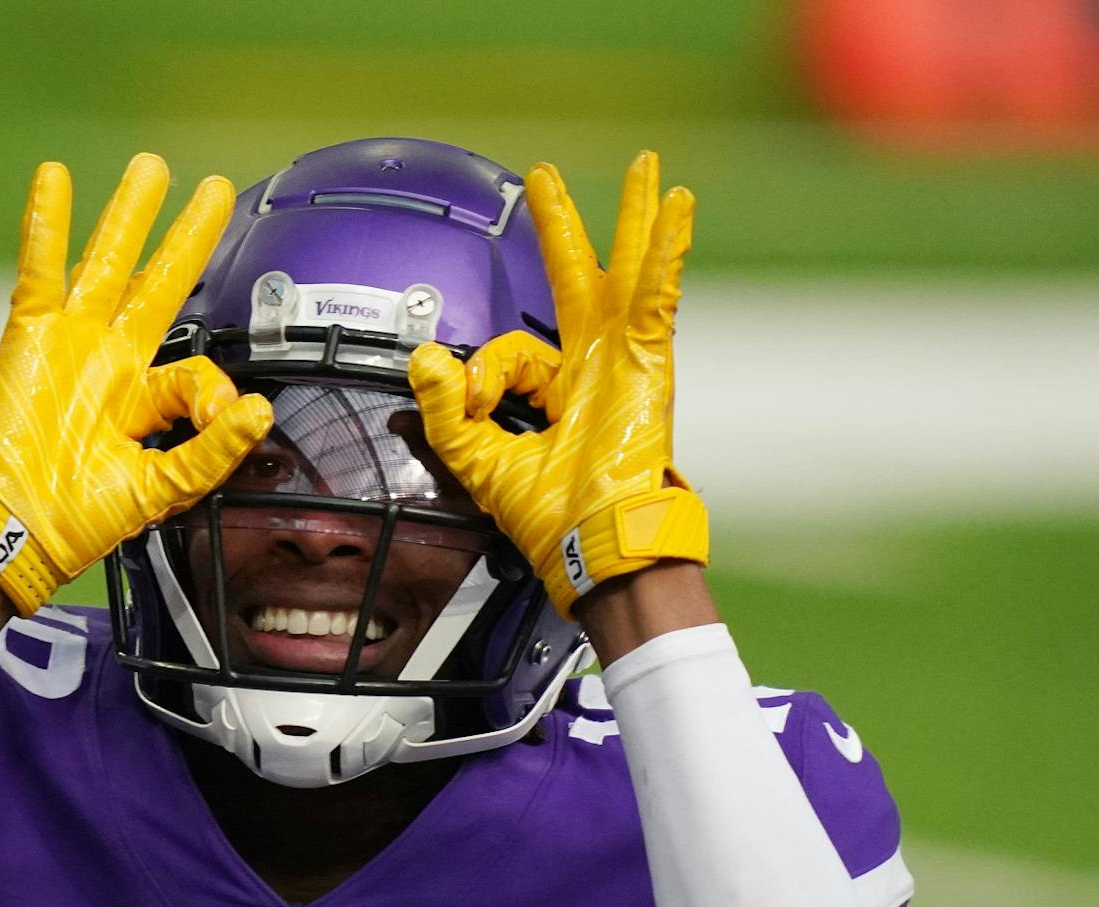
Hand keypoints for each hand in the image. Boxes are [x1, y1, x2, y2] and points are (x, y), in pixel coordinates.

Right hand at [0, 154, 273, 613]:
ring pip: (106, 263)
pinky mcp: (29, 336)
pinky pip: (40, 271)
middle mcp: (112, 362)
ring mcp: (71, 343)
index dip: (216, 391)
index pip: (195, 369)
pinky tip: (54, 179)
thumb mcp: (162, 489)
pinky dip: (46, 223)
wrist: (17, 528)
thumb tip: (260, 412)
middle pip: (158, 284)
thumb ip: (212, 452)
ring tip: (149, 169)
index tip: (233, 414)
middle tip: (214, 188)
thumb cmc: (80, 519)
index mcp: (144, 399)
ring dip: (128, 214)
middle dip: (186, 236)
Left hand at [407, 151, 706, 619]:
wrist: (590, 544)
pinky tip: (676, 204)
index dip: (481, 371)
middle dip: (563, 226)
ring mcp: (627, 360)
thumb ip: (445, 412)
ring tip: (648, 169)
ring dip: (637, 219)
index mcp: (557, 391)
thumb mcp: (478, 462)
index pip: (509, 352)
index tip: (469, 398)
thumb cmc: (550, 518)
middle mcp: (594, 367)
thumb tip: (422, 360)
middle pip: (578, 279)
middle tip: (545, 177)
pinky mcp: (648, 362)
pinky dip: (667, 247)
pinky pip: (656, 293)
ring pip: (629, 274)